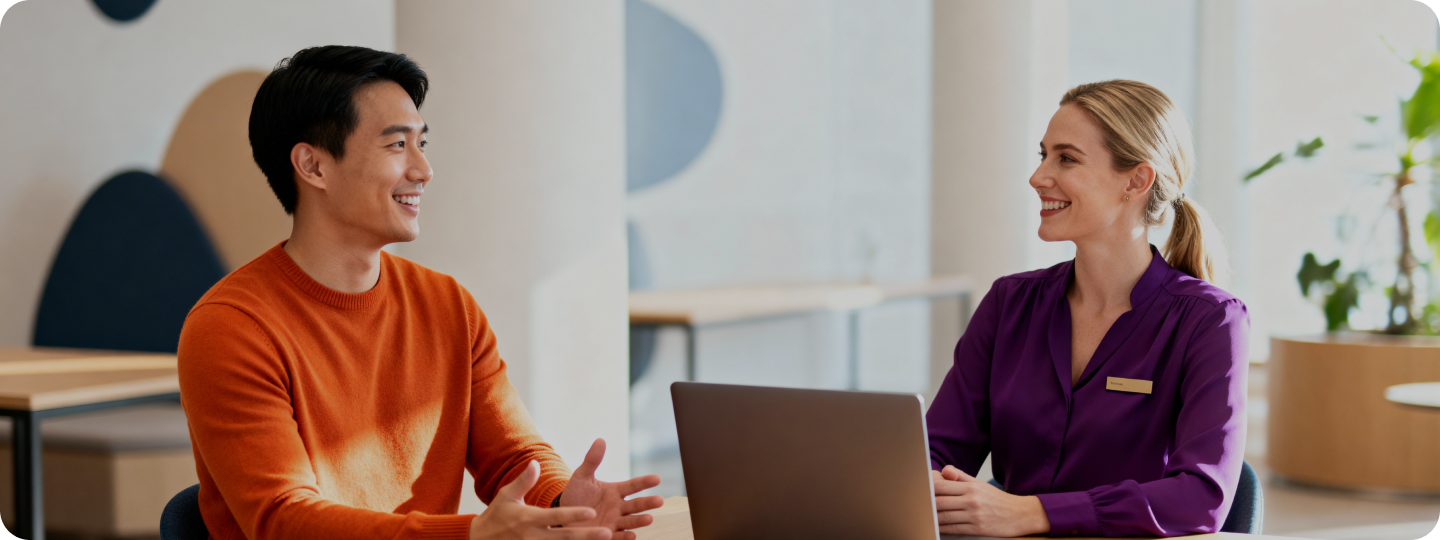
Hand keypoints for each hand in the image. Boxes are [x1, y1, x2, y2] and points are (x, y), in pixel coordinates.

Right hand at [469, 460, 611, 539]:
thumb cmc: (497, 515)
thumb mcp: (506, 496)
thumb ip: (523, 481)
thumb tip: (536, 463)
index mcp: (528, 518)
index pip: (555, 516)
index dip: (573, 515)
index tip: (592, 512)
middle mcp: (533, 536)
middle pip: (565, 537)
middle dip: (586, 536)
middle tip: (608, 533)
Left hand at [559, 439, 664, 539]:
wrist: (564, 515)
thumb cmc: (576, 495)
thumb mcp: (582, 477)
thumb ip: (592, 460)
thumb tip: (600, 439)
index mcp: (615, 491)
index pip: (633, 486)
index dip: (645, 482)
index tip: (657, 478)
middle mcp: (618, 507)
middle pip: (636, 505)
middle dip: (648, 503)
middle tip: (659, 500)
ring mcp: (614, 522)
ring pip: (630, 521)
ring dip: (639, 520)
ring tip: (649, 518)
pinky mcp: (607, 536)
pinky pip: (618, 537)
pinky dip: (625, 537)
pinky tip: (632, 535)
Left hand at [931, 465, 1050, 536]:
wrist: (1020, 514)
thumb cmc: (997, 499)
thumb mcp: (980, 484)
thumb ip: (960, 476)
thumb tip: (943, 470)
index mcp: (971, 486)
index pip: (941, 485)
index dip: (928, 488)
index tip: (921, 489)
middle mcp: (971, 499)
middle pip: (939, 501)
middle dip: (926, 503)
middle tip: (917, 504)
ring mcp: (974, 515)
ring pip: (944, 516)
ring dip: (931, 516)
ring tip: (923, 515)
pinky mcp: (977, 528)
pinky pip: (953, 528)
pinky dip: (941, 527)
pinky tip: (935, 525)